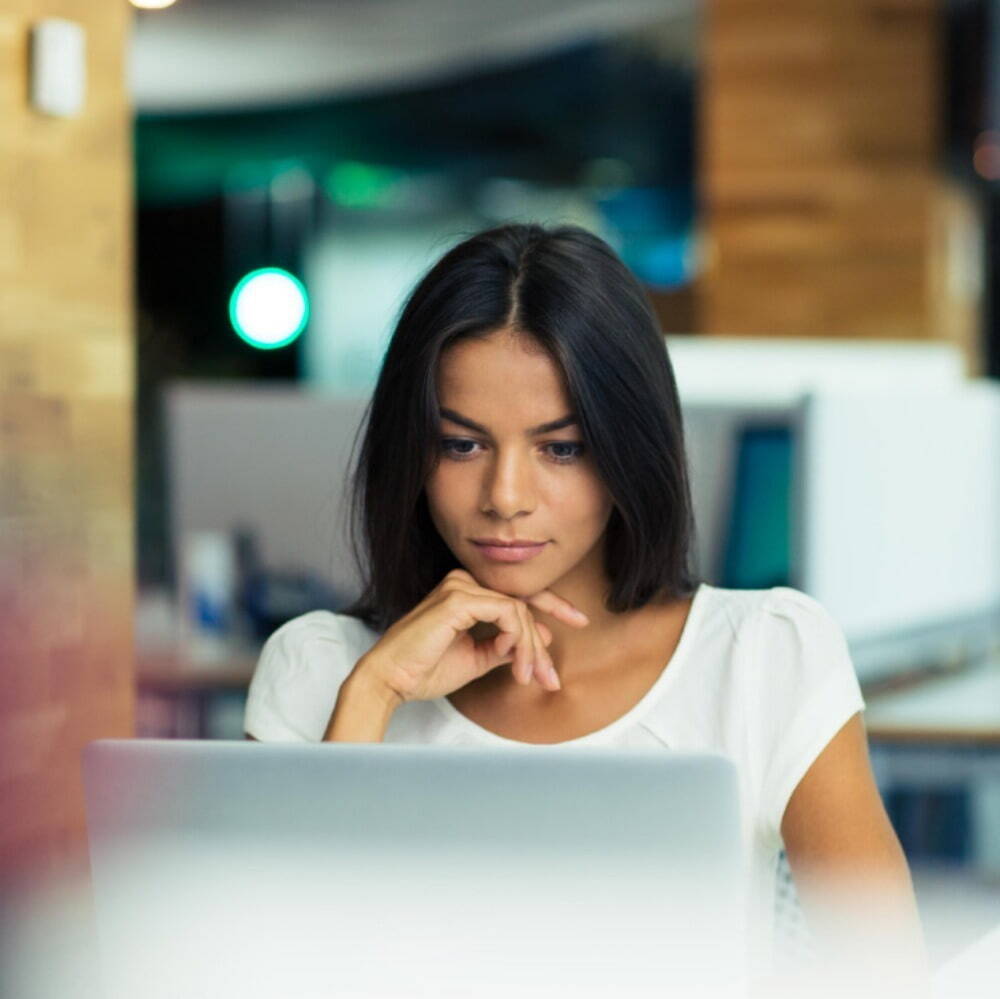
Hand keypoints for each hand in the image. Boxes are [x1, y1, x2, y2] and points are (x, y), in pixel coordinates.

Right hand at [356, 568, 588, 703]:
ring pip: (520, 612)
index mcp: (466, 593)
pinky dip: (519, 641)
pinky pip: (509, 614)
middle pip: (523, 604)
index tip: (579, 621)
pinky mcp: (460, 598)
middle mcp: (464, 582)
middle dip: (542, 642)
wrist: (391, 680)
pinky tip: (516, 664)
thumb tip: (540, 640)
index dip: (553, 606)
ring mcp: (461, 586)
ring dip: (530, 649)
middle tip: (554, 676)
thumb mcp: (476, 658)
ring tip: (529, 678)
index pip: (516, 595)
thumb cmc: (424, 670)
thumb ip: (504, 646)